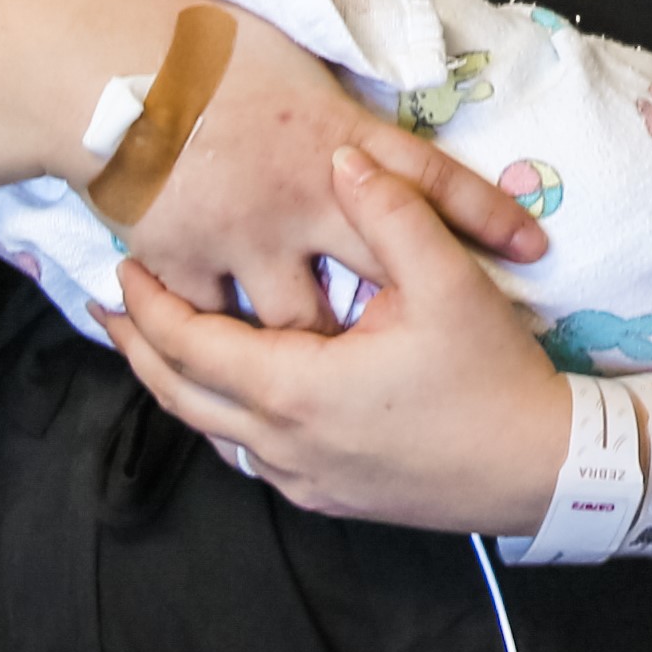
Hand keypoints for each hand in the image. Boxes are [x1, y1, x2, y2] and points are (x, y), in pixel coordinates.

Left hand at [111, 150, 570, 531]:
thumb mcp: (449, 284)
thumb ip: (391, 212)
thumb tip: (344, 156)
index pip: (190, 345)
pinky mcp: (327, 496)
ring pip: (210, 431)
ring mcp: (302, 478)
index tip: (122, 265)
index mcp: (296, 390)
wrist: (541, 472)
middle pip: (179, 396)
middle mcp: (282, 444)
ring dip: (177, 384)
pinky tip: (232, 390)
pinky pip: (248, 454)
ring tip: (158, 342)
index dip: (148, 305)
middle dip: (138, 347)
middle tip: (110, 305)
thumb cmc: (493, 378)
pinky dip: (222, 417)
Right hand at [125, 38, 543, 331]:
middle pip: (376, 271)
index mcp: (336, 137)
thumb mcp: (288, 52)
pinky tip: (231, 359)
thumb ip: (334, 103)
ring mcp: (244, 238)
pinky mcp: (185, 263)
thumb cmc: (193, 41)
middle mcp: (302, 197)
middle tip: (433, 337)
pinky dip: (223, 339)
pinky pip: (216, 323)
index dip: (487, 213)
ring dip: (314, 339)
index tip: (534, 245)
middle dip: (404, 309)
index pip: (432, 178)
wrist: (98, 68)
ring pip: (298, 320)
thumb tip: (363, 122)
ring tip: (334, 370)